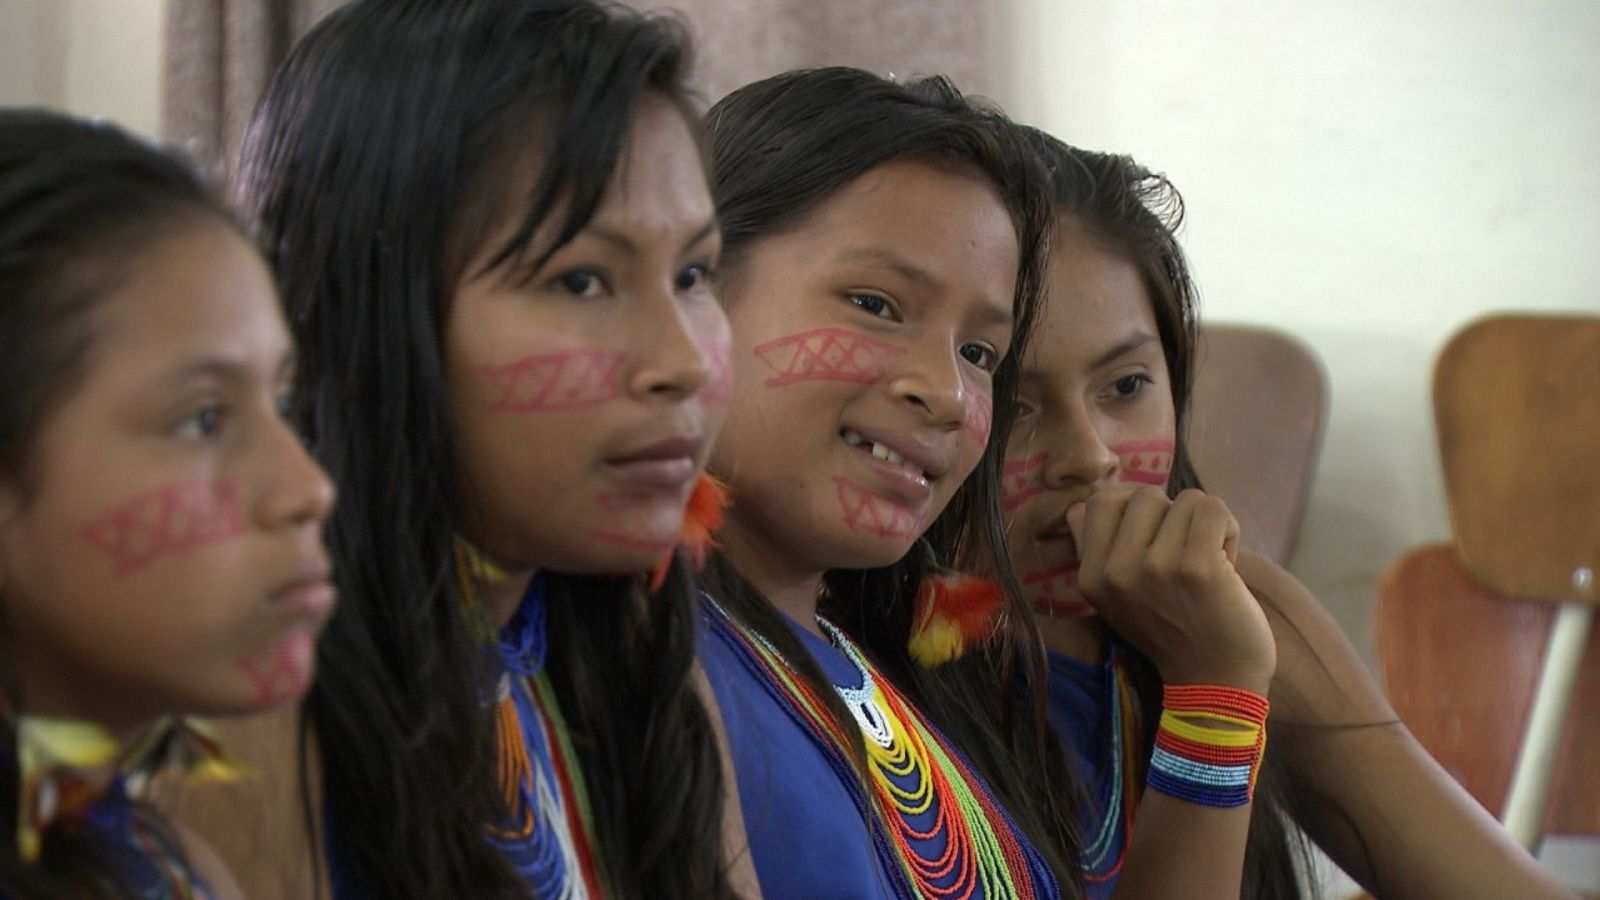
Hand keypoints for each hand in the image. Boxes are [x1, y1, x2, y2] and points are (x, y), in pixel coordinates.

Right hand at [1066, 486, 1275, 692]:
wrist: (1215, 680)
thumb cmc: (1172, 629)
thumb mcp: (1116, 597)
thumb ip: (1096, 550)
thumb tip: (1078, 505)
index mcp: (1091, 577)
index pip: (1099, 501)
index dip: (1134, 511)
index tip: (1155, 540)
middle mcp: (1115, 571)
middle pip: (1144, 495)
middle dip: (1172, 517)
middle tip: (1184, 555)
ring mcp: (1155, 568)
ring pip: (1185, 500)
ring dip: (1205, 526)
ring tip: (1207, 562)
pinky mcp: (1197, 567)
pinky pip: (1214, 509)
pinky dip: (1229, 529)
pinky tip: (1227, 562)